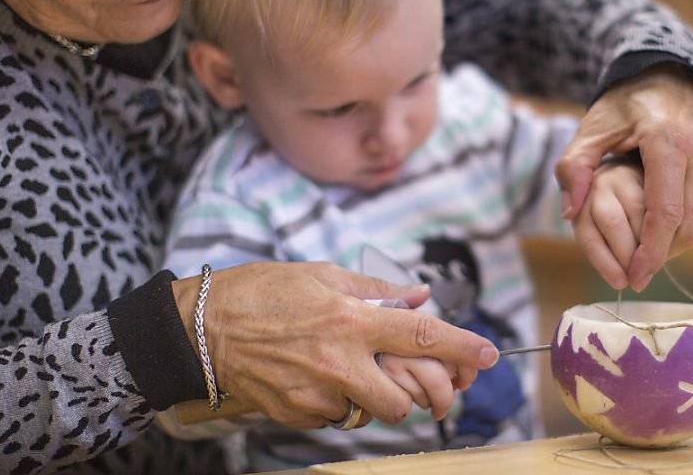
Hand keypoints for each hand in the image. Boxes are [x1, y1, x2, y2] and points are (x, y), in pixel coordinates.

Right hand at [172, 262, 498, 428]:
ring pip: (371, 414)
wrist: (202, 329)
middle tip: (403, 376)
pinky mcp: (297, 414)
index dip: (461, 346)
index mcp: (350, 319)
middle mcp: (339, 361)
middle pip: (403, 398)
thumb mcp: (321, 274)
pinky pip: (336, 418)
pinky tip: (317, 379)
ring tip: (350, 372)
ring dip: (373, 399)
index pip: (421, 335)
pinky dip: (337, 404)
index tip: (490, 354)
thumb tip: (419, 297)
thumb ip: (374, 290)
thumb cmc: (262, 292)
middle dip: (413, 394)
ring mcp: (317, 393)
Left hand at [555, 64, 692, 290]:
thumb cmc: (622, 105)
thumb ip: (574, 167)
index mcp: (666, 142)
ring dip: (677, 246)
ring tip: (646, 252)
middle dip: (663, 255)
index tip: (634, 277)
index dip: (650, 252)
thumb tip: (570, 212)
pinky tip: (662, 231)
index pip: (665, 212)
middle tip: (636, 272)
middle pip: (689, 225)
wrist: (663, 75)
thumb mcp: (590, 129)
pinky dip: (689, 230)